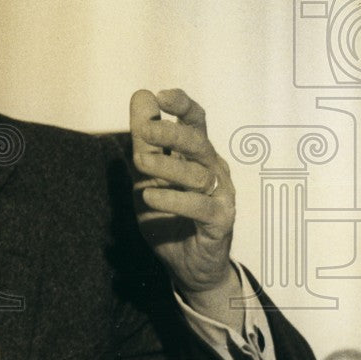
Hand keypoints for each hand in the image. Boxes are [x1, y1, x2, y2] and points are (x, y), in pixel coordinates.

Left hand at [129, 89, 239, 319]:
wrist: (186, 264)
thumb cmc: (168, 214)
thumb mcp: (147, 176)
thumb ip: (145, 140)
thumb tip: (141, 94)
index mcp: (197, 154)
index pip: (196, 121)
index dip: (182, 105)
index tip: (160, 95)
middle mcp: (213, 169)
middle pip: (197, 142)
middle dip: (171, 133)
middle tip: (144, 130)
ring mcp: (221, 195)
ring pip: (197, 173)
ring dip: (166, 167)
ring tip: (139, 162)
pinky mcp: (220, 221)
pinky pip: (200, 207)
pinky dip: (174, 200)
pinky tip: (150, 197)